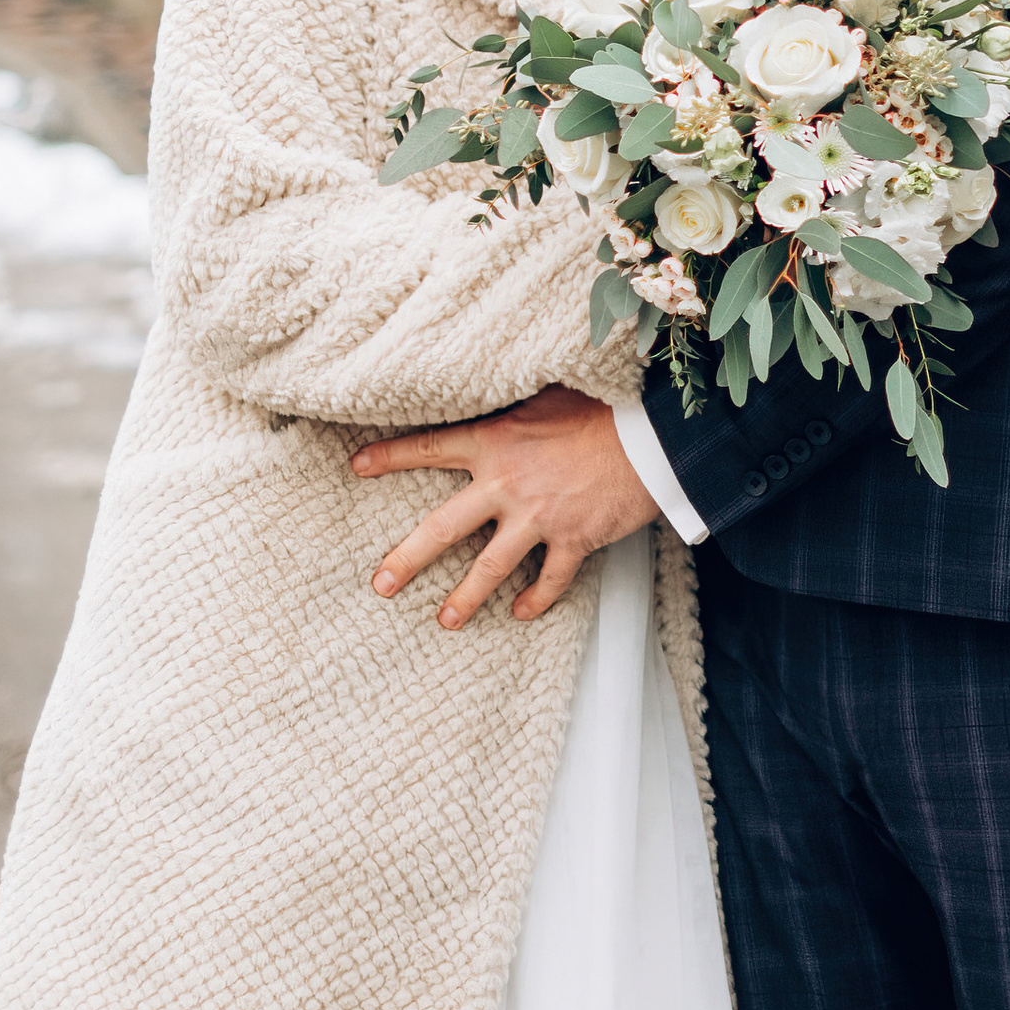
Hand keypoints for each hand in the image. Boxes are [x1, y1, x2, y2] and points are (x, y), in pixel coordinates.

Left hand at [353, 387, 655, 624]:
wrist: (652, 435)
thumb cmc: (603, 406)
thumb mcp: (547, 395)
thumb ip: (512, 407)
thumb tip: (489, 389)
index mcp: (496, 441)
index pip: (430, 447)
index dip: (390, 456)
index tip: (357, 466)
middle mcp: (508, 483)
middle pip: (443, 527)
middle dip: (407, 558)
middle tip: (381, 583)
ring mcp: (539, 517)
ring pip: (489, 567)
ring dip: (464, 597)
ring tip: (445, 620)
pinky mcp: (573, 538)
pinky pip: (549, 579)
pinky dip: (535, 600)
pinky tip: (521, 613)